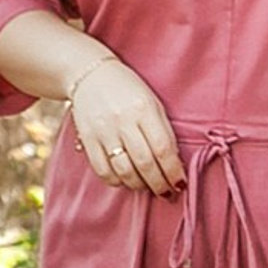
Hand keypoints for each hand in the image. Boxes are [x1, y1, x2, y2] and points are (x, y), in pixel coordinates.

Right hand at [69, 56, 183, 193]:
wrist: (90, 74)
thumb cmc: (129, 90)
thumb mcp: (152, 103)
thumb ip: (163, 131)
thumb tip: (174, 165)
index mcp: (144, 109)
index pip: (163, 148)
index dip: (173, 171)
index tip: (180, 184)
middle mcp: (123, 120)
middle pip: (144, 163)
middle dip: (159, 184)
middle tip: (167, 193)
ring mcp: (103, 130)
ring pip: (124, 170)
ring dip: (139, 185)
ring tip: (148, 187)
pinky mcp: (87, 138)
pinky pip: (102, 170)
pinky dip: (116, 181)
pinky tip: (125, 180)